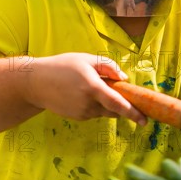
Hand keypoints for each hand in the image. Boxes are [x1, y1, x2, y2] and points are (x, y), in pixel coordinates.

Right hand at [26, 53, 146, 125]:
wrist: (35, 83)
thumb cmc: (62, 66)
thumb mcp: (86, 59)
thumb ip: (108, 67)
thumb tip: (124, 79)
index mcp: (92, 87)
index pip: (117, 104)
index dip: (133, 113)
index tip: (145, 120)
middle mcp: (88, 104)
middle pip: (114, 109)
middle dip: (121, 103)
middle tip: (116, 90)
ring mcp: (82, 113)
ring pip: (104, 111)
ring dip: (106, 102)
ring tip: (89, 86)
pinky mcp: (77, 117)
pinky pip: (94, 112)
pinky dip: (95, 105)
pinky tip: (81, 93)